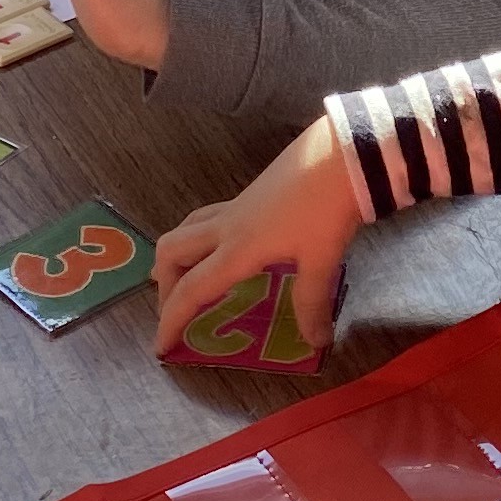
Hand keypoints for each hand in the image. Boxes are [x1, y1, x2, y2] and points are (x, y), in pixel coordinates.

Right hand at [150, 119, 366, 359]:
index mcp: (237, 249)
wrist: (341, 152)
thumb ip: (312, 302)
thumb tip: (315, 341)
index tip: (159, 347)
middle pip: (172, 250)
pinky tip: (224, 250)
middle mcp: (226, 227)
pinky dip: (200, 240)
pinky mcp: (250, 196)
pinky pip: (207, 219)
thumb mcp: (321, 260)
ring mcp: (236, 207)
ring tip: (189, 281)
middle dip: (164, 284)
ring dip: (178, 258)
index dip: (171, 320)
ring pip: (186, 230)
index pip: (191, 290)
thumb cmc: (327, 207)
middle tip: (177, 310)